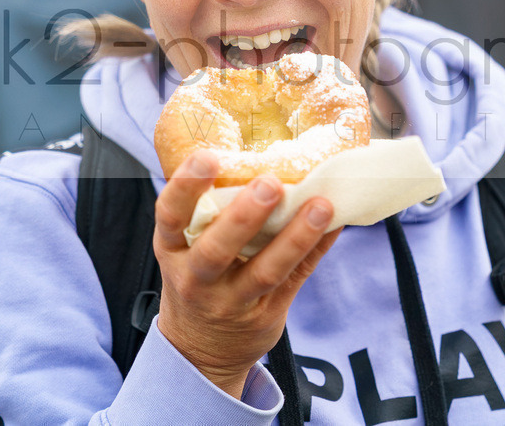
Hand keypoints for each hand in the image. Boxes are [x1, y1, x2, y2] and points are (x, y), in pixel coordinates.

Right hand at [153, 149, 339, 397]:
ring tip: (320, 206)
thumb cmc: (198, 279)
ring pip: (264, 270)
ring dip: (295, 237)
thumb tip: (255, 154)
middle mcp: (196, 278)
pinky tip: (334, 225)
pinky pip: (294, 279)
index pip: (171, 216)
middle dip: (244, 216)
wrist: (200, 351)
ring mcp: (230, 301)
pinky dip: (314, 249)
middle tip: (270, 183)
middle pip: (216, 249)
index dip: (186, 186)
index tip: (208, 157)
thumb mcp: (186, 249)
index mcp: (173, 250)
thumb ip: (209, 212)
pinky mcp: (264, 314)